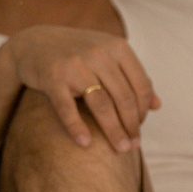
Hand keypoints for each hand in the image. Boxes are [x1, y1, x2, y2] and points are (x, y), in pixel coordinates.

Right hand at [6, 26, 159, 151]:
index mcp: (117, 47)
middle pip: (124, 98)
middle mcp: (99, 54)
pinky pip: (67, 107)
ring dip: (114, 131)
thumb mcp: (109, 57)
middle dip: (131, 125)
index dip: (143, 110)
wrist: (35, 43)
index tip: (139, 126)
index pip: (140, 85)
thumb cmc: (80, 53)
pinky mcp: (52, 77)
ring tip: (121, 149)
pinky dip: (77, 127)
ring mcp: (75, 65)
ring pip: (102, 105)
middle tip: (133, 145)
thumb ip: (133, 77)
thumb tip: (158, 105)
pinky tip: (86, 143)